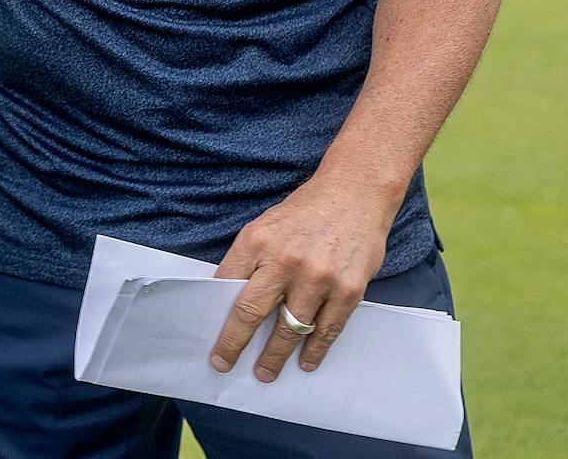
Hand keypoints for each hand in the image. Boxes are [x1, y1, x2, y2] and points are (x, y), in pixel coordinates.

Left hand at [207, 174, 399, 382]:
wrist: (354, 193)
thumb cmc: (304, 213)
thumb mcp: (264, 227)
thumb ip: (248, 260)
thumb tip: (229, 297)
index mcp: (256, 241)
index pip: (227, 286)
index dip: (217, 317)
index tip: (212, 342)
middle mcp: (284, 260)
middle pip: (251, 312)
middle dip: (235, 344)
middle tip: (226, 364)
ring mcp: (317, 277)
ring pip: (290, 329)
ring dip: (275, 356)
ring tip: (265, 372)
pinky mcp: (347, 289)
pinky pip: (327, 330)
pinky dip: (314, 351)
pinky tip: (305, 361)